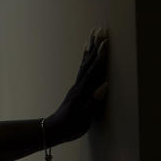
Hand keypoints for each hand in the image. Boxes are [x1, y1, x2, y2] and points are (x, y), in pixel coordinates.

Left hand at [45, 28, 109, 145]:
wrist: (53, 130)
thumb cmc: (70, 127)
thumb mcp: (84, 119)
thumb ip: (94, 102)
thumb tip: (105, 85)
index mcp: (83, 92)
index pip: (94, 71)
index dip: (101, 57)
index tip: (106, 42)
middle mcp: (79, 85)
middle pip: (89, 62)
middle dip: (96, 46)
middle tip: (101, 30)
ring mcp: (77, 85)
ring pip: (85, 63)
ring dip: (91, 48)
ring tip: (94, 33)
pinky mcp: (76, 88)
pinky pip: (82, 68)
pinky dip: (86, 57)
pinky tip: (86, 50)